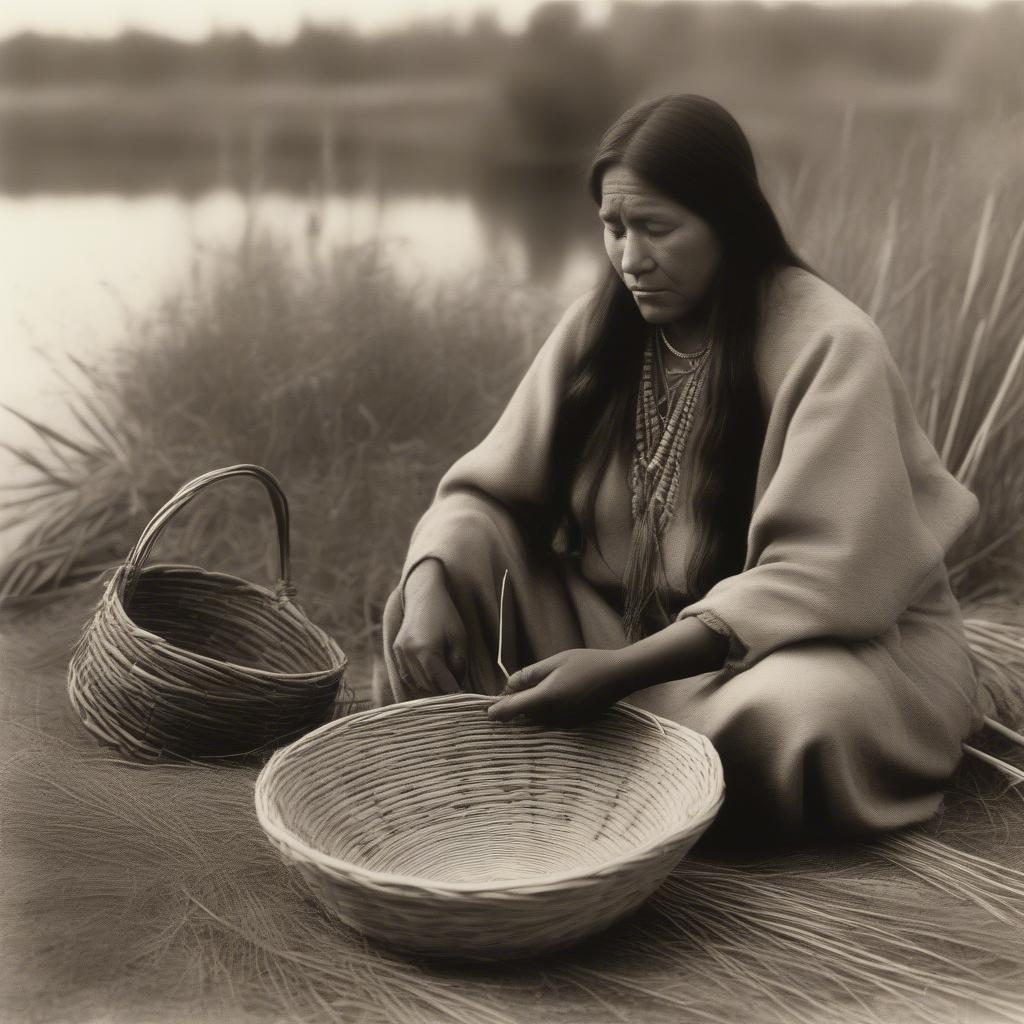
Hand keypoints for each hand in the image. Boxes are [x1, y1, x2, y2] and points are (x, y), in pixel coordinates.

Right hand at [391, 563, 467, 696]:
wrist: (424, 594)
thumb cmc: (446, 615)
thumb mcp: (459, 638)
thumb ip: (459, 664)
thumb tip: (457, 685)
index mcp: (426, 651)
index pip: (441, 682)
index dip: (453, 690)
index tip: (463, 694)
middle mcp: (409, 654)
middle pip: (428, 685)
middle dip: (442, 688)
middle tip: (455, 686)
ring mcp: (400, 652)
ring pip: (415, 682)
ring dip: (430, 685)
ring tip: (444, 679)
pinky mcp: (396, 649)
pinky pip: (406, 674)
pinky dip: (417, 679)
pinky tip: (430, 673)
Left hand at [486, 648, 627, 726]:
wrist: (620, 676)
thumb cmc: (587, 663)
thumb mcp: (555, 662)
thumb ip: (529, 675)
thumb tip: (507, 686)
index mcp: (545, 698)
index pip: (510, 711)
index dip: (495, 711)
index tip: (487, 709)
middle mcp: (553, 716)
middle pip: (522, 715)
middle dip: (516, 705)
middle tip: (516, 688)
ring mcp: (564, 723)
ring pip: (536, 719)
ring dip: (532, 709)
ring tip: (543, 688)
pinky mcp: (574, 726)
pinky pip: (551, 721)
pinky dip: (547, 711)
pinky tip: (559, 694)